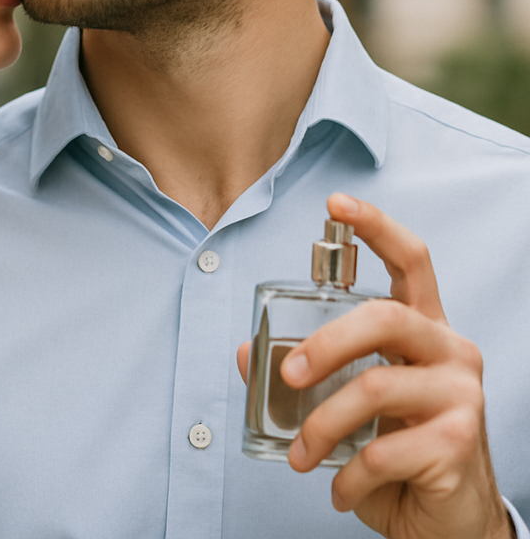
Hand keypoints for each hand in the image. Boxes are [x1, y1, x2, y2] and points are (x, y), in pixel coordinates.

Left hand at [236, 193, 512, 538]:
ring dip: (322, 425)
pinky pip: (384, 449)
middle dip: (325, 343)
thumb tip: (246, 353)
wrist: (452, 522)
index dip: (376, 226)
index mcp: (423, 328)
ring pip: (376, 387)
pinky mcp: (460, 443)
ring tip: (301, 455)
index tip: (336, 202)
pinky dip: (348, 474)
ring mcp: (461, 394)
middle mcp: (450, 349)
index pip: (411, 260)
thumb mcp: (350, 404)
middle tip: (288, 375)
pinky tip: (339, 489)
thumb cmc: (399, 448)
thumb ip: (307, 373)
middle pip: (384, 317)